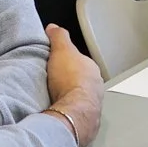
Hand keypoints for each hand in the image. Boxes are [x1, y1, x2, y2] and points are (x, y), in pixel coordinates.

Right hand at [43, 24, 103, 146]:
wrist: (74, 111)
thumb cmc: (70, 80)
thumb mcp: (62, 50)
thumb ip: (59, 37)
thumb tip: (54, 27)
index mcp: (91, 68)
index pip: (79, 62)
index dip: (67, 62)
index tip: (56, 64)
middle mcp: (96, 85)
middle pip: (80, 80)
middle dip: (68, 81)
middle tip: (52, 82)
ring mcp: (93, 103)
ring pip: (80, 96)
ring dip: (69, 97)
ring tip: (53, 98)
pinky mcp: (87, 119)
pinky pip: (76, 111)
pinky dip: (69, 110)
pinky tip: (59, 111)